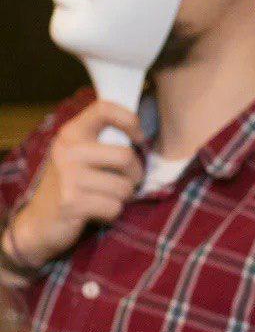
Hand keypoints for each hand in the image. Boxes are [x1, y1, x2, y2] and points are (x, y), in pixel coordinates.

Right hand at [9, 101, 143, 268]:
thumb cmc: (71, 186)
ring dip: (123, 197)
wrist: (40, 221)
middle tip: (126, 181)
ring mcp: (68, 177)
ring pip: (124, 187)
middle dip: (135, 174)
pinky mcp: (71, 202)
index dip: (130, 120)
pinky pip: (115, 207)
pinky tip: (96, 210)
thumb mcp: (79, 155)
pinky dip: (112, 213)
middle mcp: (68, 151)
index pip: (104, 109)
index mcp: (71, 133)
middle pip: (126, 156)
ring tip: (106, 197)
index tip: (138, 138)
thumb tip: (138, 132)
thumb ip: (102, 141)